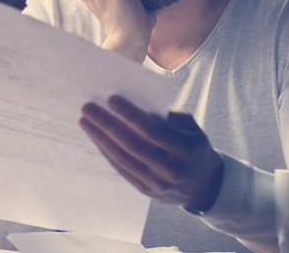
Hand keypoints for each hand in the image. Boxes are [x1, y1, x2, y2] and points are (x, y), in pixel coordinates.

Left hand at [79, 95, 223, 210]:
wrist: (203, 185)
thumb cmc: (194, 147)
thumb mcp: (192, 128)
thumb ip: (168, 117)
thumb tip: (135, 104)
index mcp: (185, 149)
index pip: (152, 130)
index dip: (130, 114)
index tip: (111, 99)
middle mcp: (170, 168)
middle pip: (132, 144)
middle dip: (106, 124)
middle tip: (88, 108)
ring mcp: (156, 182)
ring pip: (122, 158)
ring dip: (100, 138)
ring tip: (85, 121)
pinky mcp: (145, 190)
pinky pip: (121, 168)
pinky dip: (106, 151)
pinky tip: (96, 138)